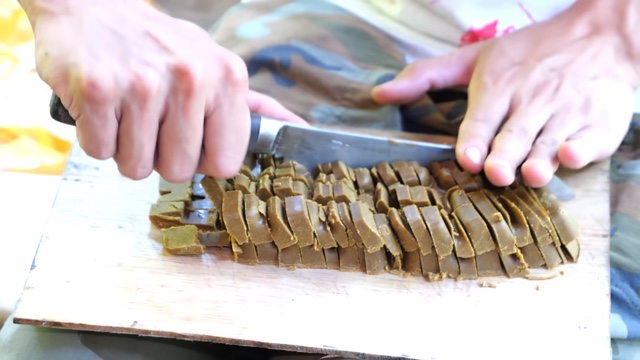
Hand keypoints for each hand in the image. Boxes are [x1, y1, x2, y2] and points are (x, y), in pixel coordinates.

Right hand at [28, 0, 304, 181]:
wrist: (90, 7)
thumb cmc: (157, 44)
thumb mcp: (213, 64)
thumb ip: (252, 105)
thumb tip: (298, 128)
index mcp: (227, 76)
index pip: (227, 162)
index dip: (204, 159)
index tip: (192, 138)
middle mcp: (191, 77)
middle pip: (180, 171)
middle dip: (161, 156)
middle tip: (151, 119)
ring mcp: (142, 83)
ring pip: (137, 167)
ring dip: (127, 148)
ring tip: (127, 109)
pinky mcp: (97, 90)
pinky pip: (100, 151)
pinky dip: (97, 136)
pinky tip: (104, 104)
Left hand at [372, 1, 638, 186]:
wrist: (600, 37)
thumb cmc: (530, 53)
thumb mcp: (476, 57)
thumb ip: (426, 76)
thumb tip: (380, 93)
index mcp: (499, 86)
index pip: (483, 118)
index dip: (475, 139)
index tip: (468, 158)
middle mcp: (531, 101)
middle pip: (515, 135)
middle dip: (505, 155)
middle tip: (495, 173)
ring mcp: (566, 114)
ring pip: (549, 142)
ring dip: (540, 158)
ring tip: (530, 174)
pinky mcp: (597, 125)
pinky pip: (589, 140)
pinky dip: (581, 148)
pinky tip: (572, 156)